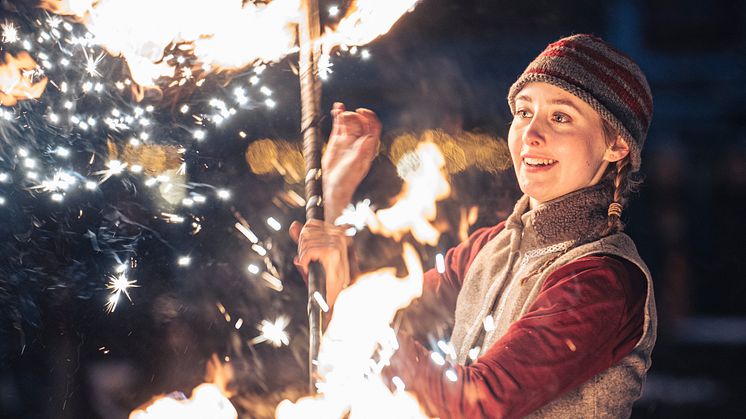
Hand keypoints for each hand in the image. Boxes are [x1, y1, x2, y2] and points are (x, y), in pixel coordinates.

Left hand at [290, 219, 350, 307]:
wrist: (329, 296)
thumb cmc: (323, 278)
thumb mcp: (311, 255)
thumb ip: (303, 239)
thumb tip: (294, 225)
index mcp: (336, 233)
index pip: (311, 224)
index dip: (303, 239)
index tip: (306, 253)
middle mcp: (339, 236)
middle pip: (306, 232)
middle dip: (301, 248)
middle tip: (307, 262)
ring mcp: (337, 243)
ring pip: (305, 241)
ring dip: (303, 256)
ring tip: (310, 266)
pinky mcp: (332, 252)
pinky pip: (308, 250)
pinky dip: (304, 260)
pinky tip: (309, 268)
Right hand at [323, 102, 380, 221]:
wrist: (332, 187)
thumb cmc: (347, 180)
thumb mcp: (356, 165)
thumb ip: (362, 151)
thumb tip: (370, 138)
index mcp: (367, 147)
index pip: (373, 128)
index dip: (370, 118)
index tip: (363, 112)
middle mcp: (358, 142)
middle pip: (361, 123)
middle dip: (356, 116)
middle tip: (349, 114)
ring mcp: (347, 141)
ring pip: (349, 122)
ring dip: (346, 114)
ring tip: (340, 111)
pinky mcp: (336, 142)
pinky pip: (338, 126)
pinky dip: (338, 116)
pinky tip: (337, 108)